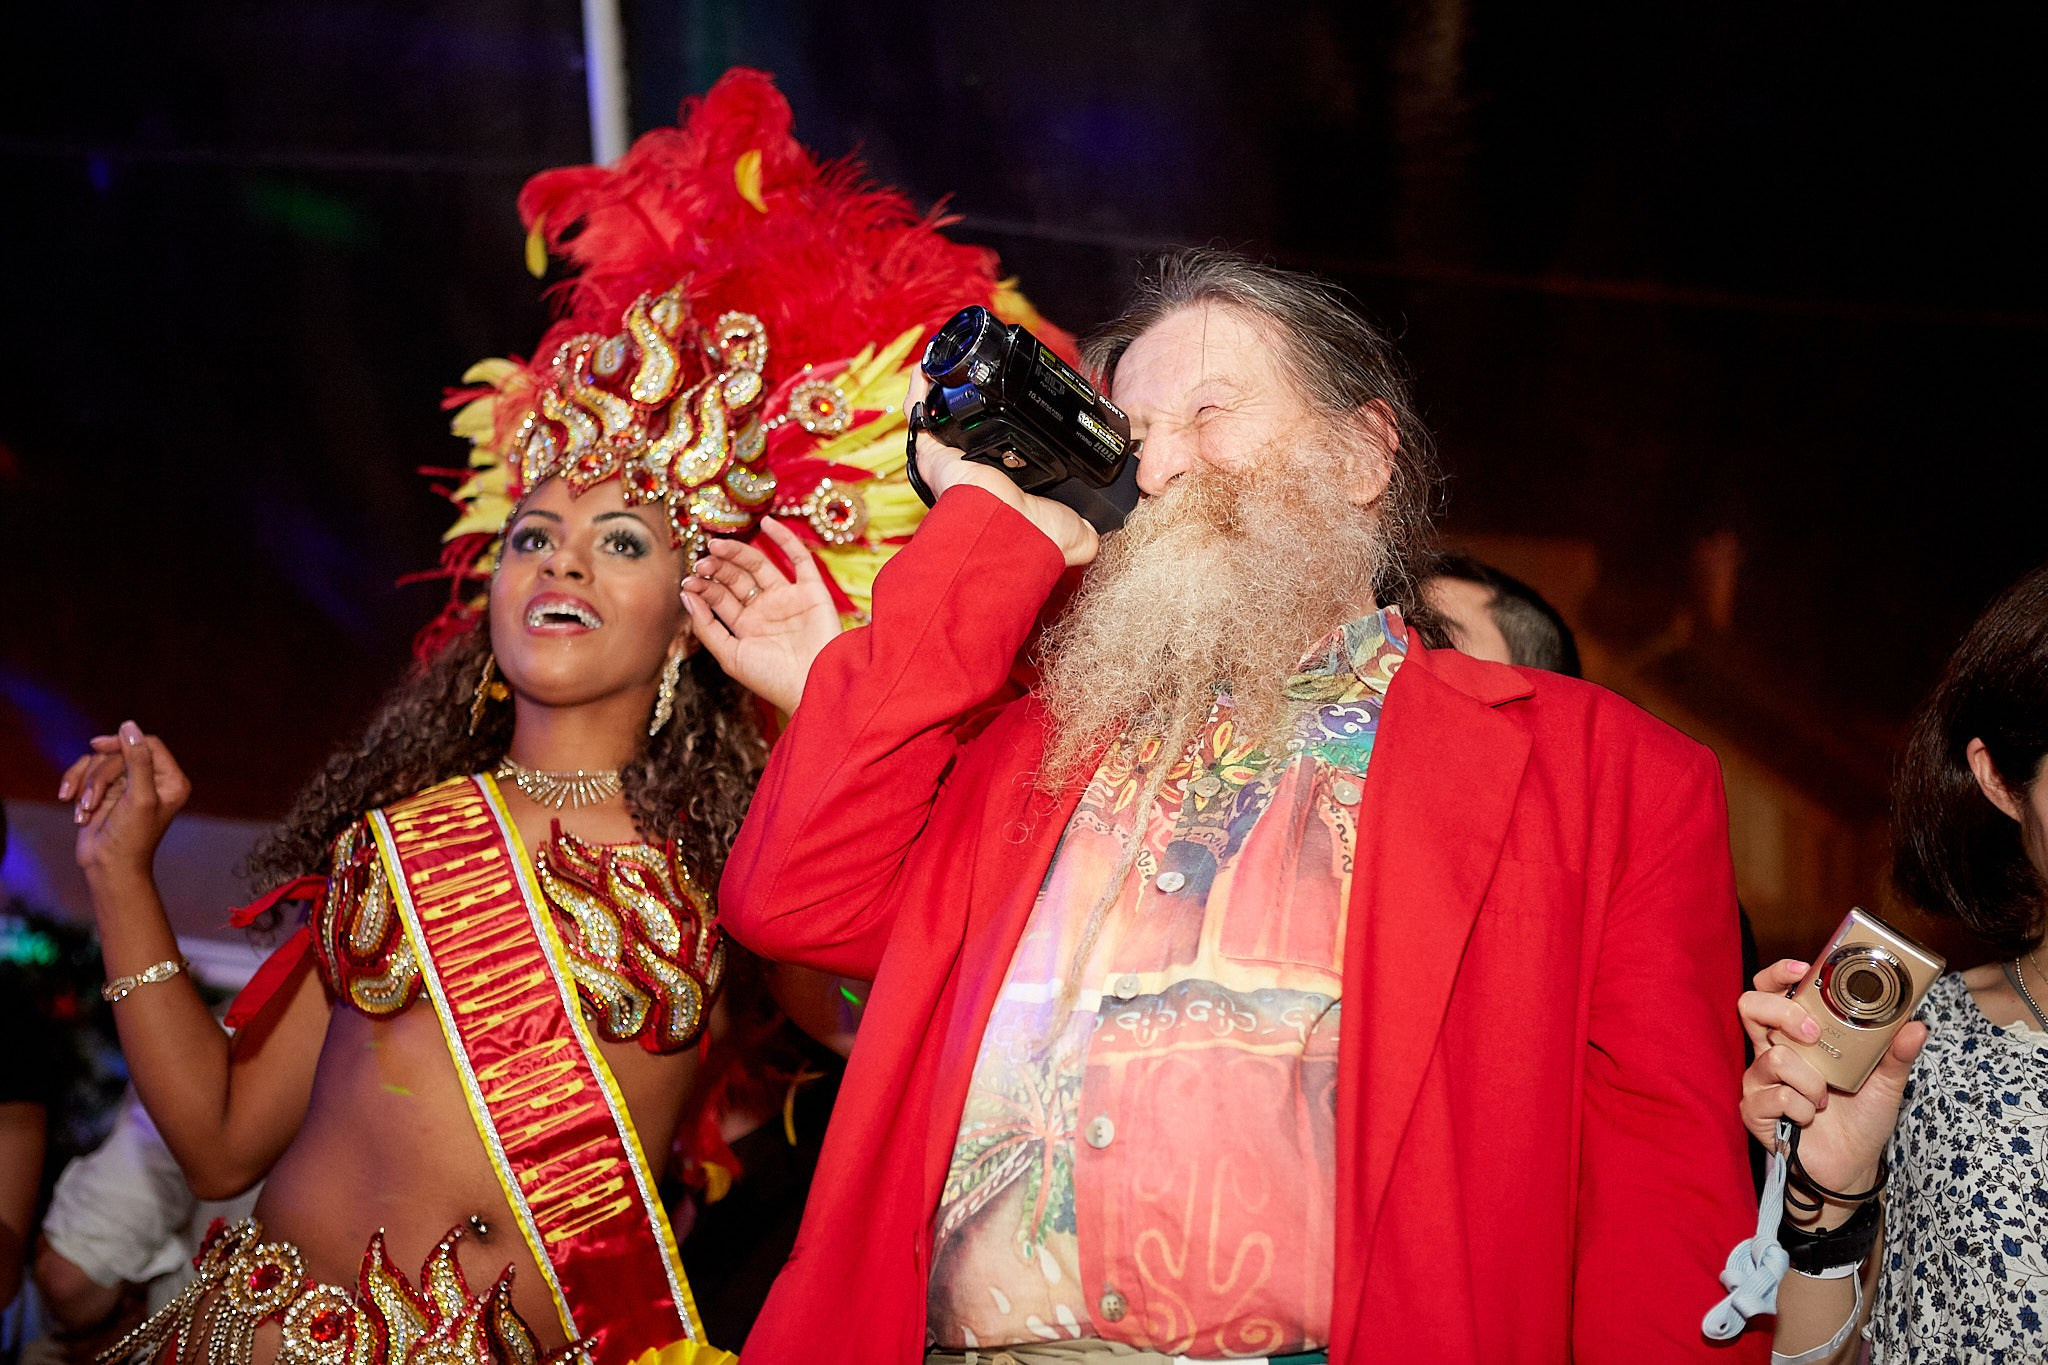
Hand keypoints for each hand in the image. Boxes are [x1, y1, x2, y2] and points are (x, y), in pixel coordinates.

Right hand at [59, 722, 190, 882]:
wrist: (107, 866)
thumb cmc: (130, 837)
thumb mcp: (138, 796)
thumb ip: (138, 760)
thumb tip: (129, 726)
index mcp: (171, 780)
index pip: (147, 744)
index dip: (123, 743)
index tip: (98, 747)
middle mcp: (152, 779)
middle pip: (119, 753)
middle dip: (100, 777)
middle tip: (92, 803)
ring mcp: (127, 784)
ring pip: (99, 762)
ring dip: (86, 786)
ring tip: (85, 812)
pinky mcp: (104, 791)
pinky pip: (85, 772)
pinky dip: (75, 787)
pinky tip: (71, 805)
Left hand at [683, 518, 845, 712]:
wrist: (813, 686)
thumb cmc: (772, 679)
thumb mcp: (730, 656)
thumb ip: (707, 626)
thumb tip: (686, 595)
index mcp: (746, 627)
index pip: (720, 598)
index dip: (703, 587)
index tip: (688, 580)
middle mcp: (766, 610)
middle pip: (736, 579)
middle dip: (718, 568)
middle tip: (702, 560)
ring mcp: (788, 598)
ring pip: (760, 565)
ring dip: (738, 552)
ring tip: (717, 545)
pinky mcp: (812, 591)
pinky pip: (800, 559)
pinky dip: (785, 540)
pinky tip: (767, 524)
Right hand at [904, 370, 1099, 567]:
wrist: (1008, 533)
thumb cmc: (1036, 538)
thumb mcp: (1077, 530)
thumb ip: (1092, 522)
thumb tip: (1110, 520)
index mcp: (1003, 484)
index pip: (1003, 445)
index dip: (1009, 422)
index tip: (1023, 396)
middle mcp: (973, 470)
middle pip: (971, 425)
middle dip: (976, 399)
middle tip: (988, 373)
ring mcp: (950, 459)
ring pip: (943, 416)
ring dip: (947, 388)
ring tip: (958, 362)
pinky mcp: (932, 450)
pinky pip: (919, 413)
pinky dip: (920, 388)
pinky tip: (928, 368)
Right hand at [1739, 957, 1925, 1200]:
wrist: (1850, 1167)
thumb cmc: (1861, 1119)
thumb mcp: (1886, 1082)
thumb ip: (1896, 1052)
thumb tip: (1917, 1023)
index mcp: (1798, 1036)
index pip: (1772, 991)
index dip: (1778, 975)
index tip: (1802, 971)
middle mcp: (1772, 1051)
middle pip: (1751, 1008)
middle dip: (1784, 1014)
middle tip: (1811, 1033)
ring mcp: (1760, 1080)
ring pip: (1774, 1057)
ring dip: (1811, 1081)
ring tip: (1826, 1099)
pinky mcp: (1754, 1109)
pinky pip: (1774, 1096)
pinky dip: (1801, 1108)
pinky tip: (1809, 1118)